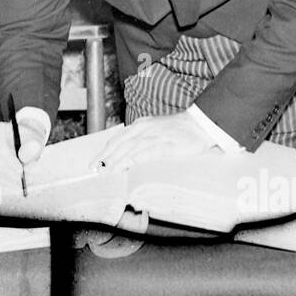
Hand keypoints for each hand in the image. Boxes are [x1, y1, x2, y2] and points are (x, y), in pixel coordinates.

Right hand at [0, 107, 49, 185]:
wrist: (26, 139)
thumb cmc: (30, 138)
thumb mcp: (35, 140)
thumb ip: (32, 147)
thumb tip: (24, 156)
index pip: (0, 149)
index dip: (10, 162)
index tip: (21, 171)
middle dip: (9, 172)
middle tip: (22, 180)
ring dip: (9, 178)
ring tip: (24, 181)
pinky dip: (6, 181)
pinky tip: (17, 183)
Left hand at [96, 111, 221, 170]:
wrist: (202, 124)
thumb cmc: (179, 130)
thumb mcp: (156, 130)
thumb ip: (142, 140)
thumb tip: (128, 156)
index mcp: (141, 124)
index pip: (118, 138)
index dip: (105, 150)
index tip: (95, 162)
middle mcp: (145, 128)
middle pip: (120, 144)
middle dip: (105, 157)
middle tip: (93, 169)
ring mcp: (155, 136)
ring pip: (129, 149)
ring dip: (115, 161)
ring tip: (105, 171)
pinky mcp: (166, 144)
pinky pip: (145, 153)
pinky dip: (133, 160)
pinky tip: (124, 167)